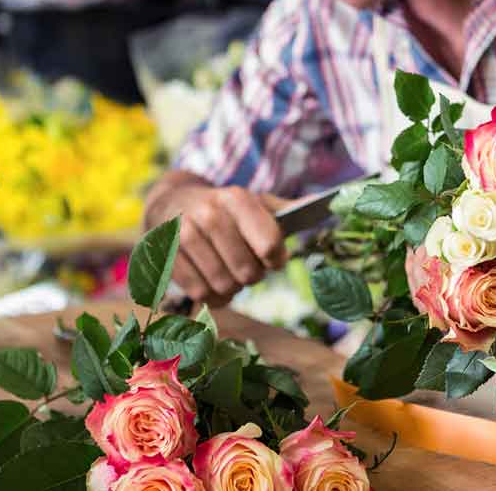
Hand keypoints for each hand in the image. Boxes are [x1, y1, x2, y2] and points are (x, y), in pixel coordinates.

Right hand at [144, 171, 287, 306]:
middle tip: (246, 266)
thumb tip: (328, 202)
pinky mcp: (167, 256)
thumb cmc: (224, 210)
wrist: (172, 203)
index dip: (275, 259)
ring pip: (224, 285)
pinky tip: (210, 280)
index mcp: (237, 199)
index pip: (270, 245)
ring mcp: (185, 235)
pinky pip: (200, 293)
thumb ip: (288, 209)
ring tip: (227, 272)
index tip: (271, 257)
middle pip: (248, 272)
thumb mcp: (255, 204)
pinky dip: (211, 295)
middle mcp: (210, 214)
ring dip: (231, 288)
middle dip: (252, 275)